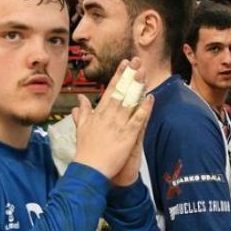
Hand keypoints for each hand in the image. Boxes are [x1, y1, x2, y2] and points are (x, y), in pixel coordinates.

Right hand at [72, 58, 154, 180]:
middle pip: (121, 92)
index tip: (124, 63)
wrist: (89, 169)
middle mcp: (108, 116)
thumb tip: (80, 99)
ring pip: (129, 102)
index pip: (110, 90)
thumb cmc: (85, 150)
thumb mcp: (81, 128)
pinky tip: (150, 98)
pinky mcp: (127, 136)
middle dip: (129, 75)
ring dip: (137, 87)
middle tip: (137, 61)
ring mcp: (118, 125)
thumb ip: (83, 112)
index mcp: (99, 113)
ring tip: (144, 73)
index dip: (118, 76)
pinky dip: (144, 109)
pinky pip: (138, 120)